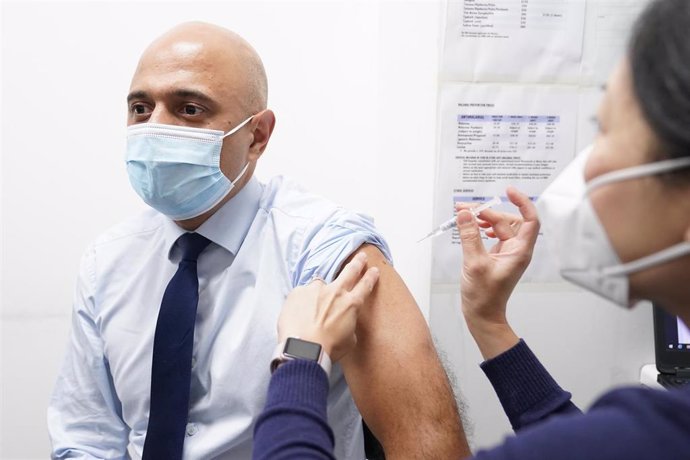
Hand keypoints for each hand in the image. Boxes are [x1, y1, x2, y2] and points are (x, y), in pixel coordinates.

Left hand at [278, 253, 379, 361]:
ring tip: (314, 305)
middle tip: (361, 257)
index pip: (365, 286)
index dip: (370, 277)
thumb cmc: (328, 348)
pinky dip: (302, 301)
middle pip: (349, 272)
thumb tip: (343, 321)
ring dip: (320, 290)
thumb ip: (348, 325)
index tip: (373, 270)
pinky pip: (302, 293)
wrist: (303, 349)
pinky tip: (299, 312)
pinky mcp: (298, 292)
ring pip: (320, 283)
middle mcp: (335, 292)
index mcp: (351, 304)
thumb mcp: (349, 340)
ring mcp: (315, 289)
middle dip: (357, 263)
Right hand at [455, 187, 538, 358]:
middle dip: (490, 211)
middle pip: (509, 220)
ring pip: (498, 226)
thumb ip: (470, 236)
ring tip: (465, 215)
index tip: (508, 191)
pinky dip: (481, 228)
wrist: (482, 316)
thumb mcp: (474, 263)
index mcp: (519, 251)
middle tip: (468, 208)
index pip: (530, 220)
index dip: (522, 202)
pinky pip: (491, 235)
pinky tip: (471, 227)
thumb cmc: (484, 296)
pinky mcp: (496, 256)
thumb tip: (466, 214)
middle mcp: (516, 250)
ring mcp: (506, 253)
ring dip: (482, 219)